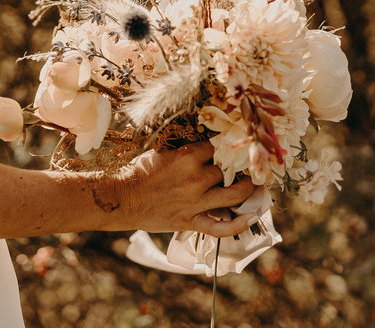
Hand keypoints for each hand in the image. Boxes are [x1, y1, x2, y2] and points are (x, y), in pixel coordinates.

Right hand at [118, 142, 255, 236]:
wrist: (120, 198)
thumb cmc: (138, 172)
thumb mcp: (161, 152)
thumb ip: (185, 152)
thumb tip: (206, 147)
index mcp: (186, 157)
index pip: (219, 147)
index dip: (228, 146)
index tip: (233, 146)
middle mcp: (195, 179)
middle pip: (230, 170)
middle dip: (238, 166)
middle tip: (245, 165)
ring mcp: (195, 202)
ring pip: (235, 195)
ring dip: (248, 189)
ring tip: (254, 185)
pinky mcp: (191, 222)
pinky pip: (221, 227)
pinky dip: (239, 225)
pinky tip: (252, 217)